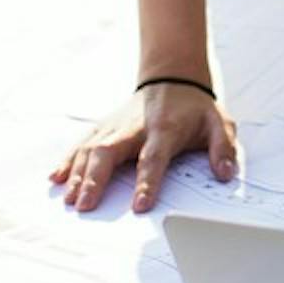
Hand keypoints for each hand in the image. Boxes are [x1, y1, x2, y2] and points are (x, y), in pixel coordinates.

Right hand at [51, 80, 235, 213]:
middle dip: (95, 179)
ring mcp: (115, 125)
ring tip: (70, 200)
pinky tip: (57, 177)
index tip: (139, 205)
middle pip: (109, 151)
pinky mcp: (104, 126)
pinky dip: (68, 160)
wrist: (172, 77)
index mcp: (164, 129)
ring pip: (91, 147)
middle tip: (85, 206)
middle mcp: (134, 127)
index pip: (153, 158)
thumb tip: (226, 173)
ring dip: (78, 174)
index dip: (146, 182)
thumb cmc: (194, 106)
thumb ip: (223, 149)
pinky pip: (82, 143)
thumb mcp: (218, 123)